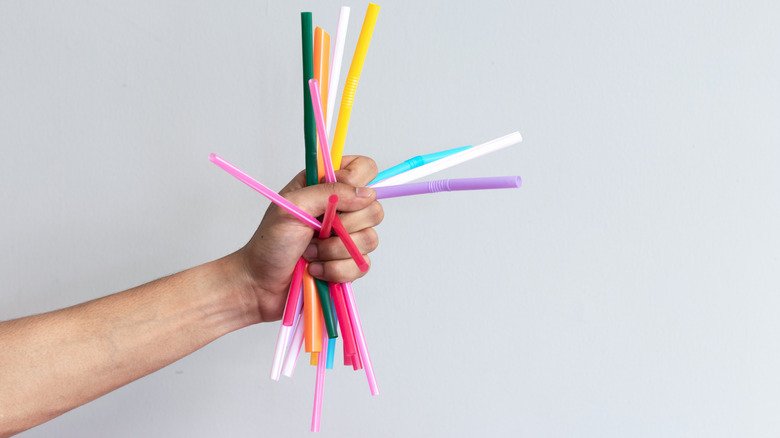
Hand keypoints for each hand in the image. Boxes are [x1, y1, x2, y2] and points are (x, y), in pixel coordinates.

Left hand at [234, 155, 383, 322]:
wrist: (260, 284)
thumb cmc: (269, 243)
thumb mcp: (293, 206)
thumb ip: (330, 193)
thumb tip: (366, 193)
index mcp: (326, 186)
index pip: (364, 169)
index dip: (358, 182)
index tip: (337, 201)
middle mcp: (341, 209)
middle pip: (374, 208)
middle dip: (343, 226)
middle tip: (316, 231)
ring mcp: (348, 238)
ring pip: (370, 239)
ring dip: (334, 251)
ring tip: (310, 253)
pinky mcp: (349, 263)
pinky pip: (361, 265)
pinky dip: (335, 270)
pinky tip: (316, 269)